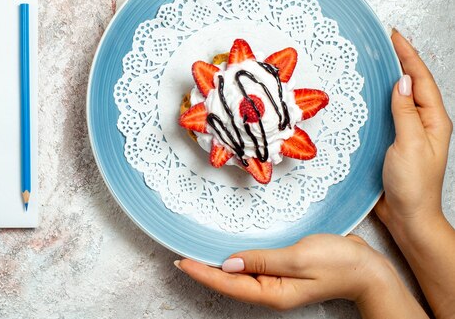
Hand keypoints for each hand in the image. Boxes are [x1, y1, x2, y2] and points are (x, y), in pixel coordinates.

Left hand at [175, 234, 394, 310]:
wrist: (367, 267)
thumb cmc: (338, 261)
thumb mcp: (298, 258)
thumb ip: (262, 260)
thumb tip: (228, 263)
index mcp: (273, 292)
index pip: (229, 283)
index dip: (203, 273)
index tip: (181, 262)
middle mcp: (271, 291)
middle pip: (230, 283)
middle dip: (204, 272)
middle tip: (180, 257)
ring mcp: (277, 283)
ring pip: (239, 278)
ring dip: (217, 267)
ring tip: (194, 256)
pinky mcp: (282, 272)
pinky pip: (252, 269)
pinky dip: (236, 262)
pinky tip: (227, 254)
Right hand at [375, 29, 452, 228]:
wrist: (408, 216)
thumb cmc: (413, 185)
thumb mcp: (410, 144)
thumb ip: (405, 112)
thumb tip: (402, 82)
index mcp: (434, 120)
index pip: (421, 80)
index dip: (408, 56)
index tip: (395, 36)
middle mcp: (423, 123)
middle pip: (412, 84)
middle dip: (401, 60)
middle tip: (386, 40)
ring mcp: (408, 132)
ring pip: (399, 97)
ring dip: (389, 77)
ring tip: (377, 60)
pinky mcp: (393, 141)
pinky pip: (387, 113)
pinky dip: (379, 99)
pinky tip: (369, 95)